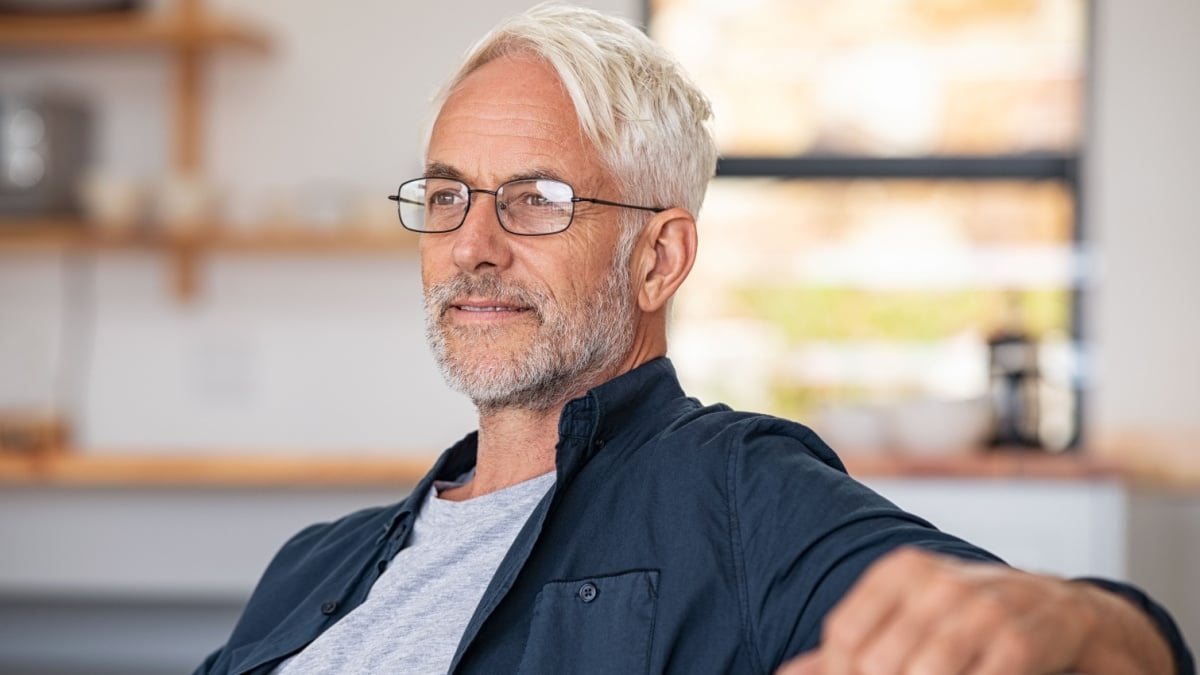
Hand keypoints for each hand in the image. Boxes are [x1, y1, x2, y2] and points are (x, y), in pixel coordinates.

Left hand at [775, 547, 1172, 674]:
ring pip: (920, 673)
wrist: (1063, 613)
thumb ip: (847, 648)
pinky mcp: (1022, 642)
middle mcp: (938, 583)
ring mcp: (983, 610)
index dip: (838, 673)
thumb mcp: (906, 620)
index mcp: (901, 572)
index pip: (843, 636)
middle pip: (876, 663)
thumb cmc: (968, 621)